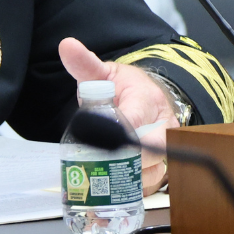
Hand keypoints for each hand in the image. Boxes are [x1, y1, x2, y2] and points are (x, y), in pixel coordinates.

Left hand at [59, 37, 177, 194]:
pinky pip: (151, 185)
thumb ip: (85, 64)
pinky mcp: (164, 167)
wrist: (147, 98)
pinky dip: (132, 188)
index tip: (100, 139)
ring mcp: (167, 148)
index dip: (118, 132)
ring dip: (127, 178)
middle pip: (150, 151)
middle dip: (124, 160)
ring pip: (152, 172)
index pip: (135, 118)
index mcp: (148, 100)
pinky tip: (113, 188)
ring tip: (102, 175)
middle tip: (97, 163)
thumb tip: (67, 45)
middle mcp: (164, 126)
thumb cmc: (126, 88)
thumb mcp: (106, 73)